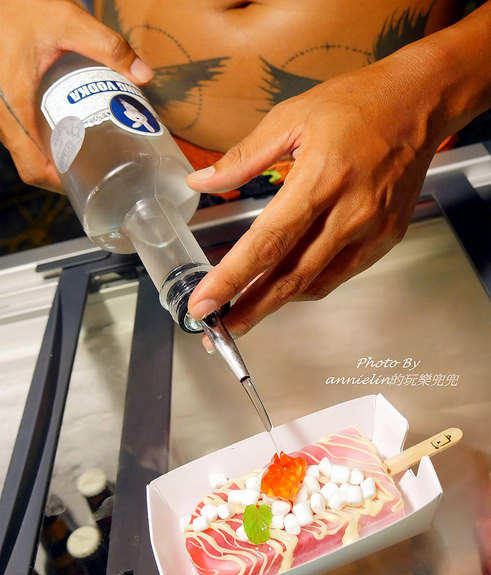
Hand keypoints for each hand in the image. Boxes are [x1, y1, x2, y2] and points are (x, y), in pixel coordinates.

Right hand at [0, 0, 152, 191]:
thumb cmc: (20, 6)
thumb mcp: (67, 22)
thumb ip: (107, 46)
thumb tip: (144, 75)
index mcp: (13, 106)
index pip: (32, 167)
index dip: (58, 184)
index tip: (85, 186)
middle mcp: (2, 115)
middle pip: (30, 164)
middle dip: (62, 174)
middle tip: (96, 172)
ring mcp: (0, 110)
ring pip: (25, 150)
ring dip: (53, 158)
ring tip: (87, 155)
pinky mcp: (3, 101)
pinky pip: (20, 133)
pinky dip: (43, 141)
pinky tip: (68, 132)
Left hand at [187, 49, 446, 339]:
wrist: (418, 103)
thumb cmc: (355, 104)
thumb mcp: (290, 117)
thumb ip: (242, 158)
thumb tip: (201, 182)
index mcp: (320, 179)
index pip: (267, 242)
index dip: (232, 278)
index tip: (205, 302)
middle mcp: (349, 213)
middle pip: (292, 277)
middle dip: (252, 309)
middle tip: (221, 330)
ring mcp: (372, 230)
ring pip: (317, 282)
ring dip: (278, 302)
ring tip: (247, 311)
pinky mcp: (386, 238)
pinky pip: (340, 273)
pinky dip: (309, 285)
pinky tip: (287, 285)